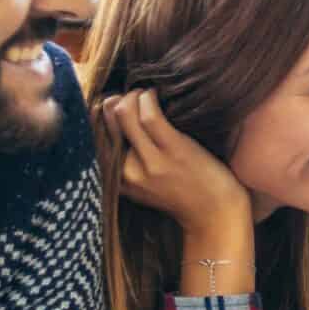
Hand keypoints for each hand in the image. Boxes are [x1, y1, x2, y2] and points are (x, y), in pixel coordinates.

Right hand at [99, 89, 250, 235]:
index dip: (102, 113)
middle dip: (119, 100)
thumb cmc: (182, 193)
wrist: (214, 214)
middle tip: (135, 99)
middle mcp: (127, 171)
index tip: (117, 107)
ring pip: (124, 111)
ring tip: (147, 96)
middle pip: (107, 119)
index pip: (93, 136)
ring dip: (135, 95)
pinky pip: (149, 113)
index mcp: (117, 179)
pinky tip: (156, 96)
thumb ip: (125, 163)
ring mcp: (150, 161)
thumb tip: (112, 122)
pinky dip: (149, 97)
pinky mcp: (172, 150)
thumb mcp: (143, 185)